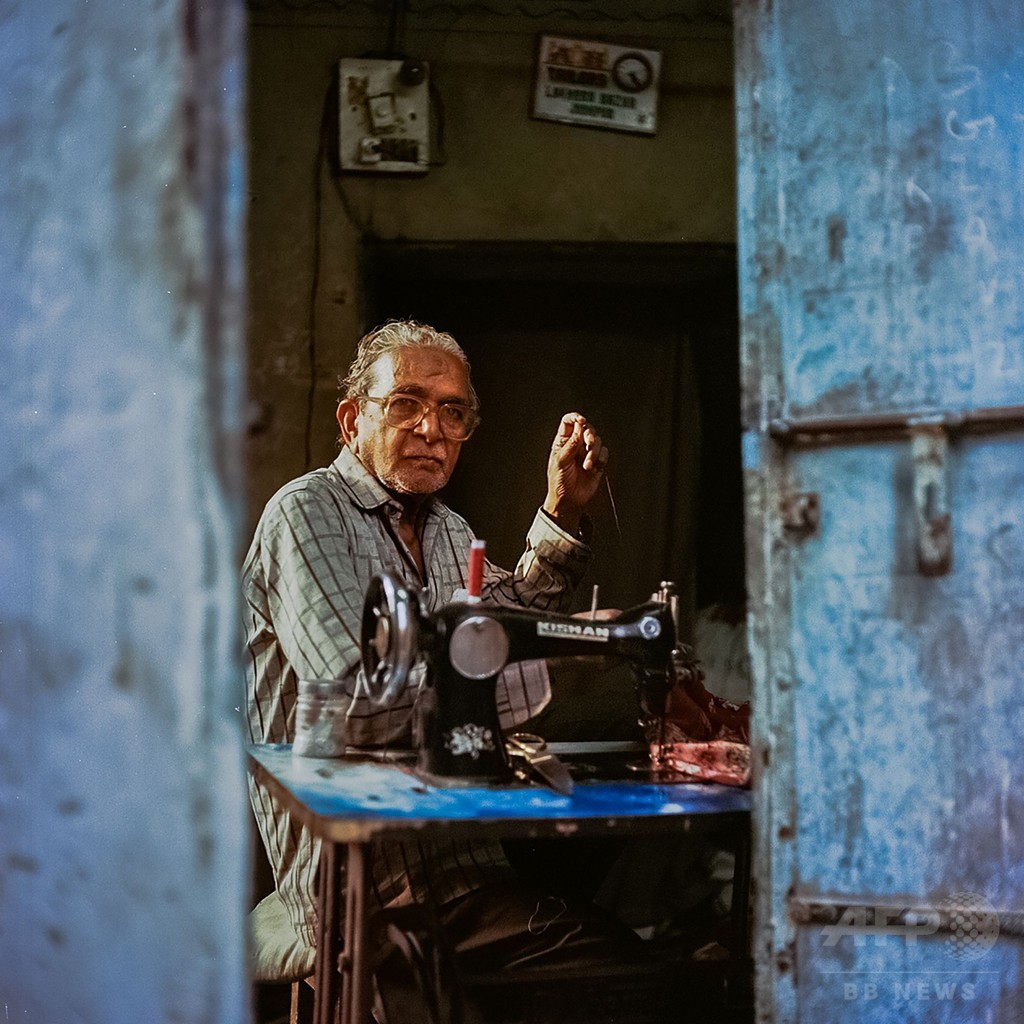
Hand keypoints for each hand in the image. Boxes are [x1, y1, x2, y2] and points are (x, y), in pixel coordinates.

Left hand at [543, 412, 607, 534]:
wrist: (569, 500)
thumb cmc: (559, 482)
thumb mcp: (561, 461)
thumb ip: (571, 444)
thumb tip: (580, 426)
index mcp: (563, 441)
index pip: (569, 421)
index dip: (576, 417)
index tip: (582, 421)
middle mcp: (576, 444)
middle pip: (587, 428)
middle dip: (589, 435)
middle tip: (588, 443)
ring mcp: (586, 453)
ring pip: (597, 441)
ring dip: (593, 452)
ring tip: (587, 466)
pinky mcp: (597, 461)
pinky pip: (604, 453)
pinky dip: (600, 460)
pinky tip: (593, 469)